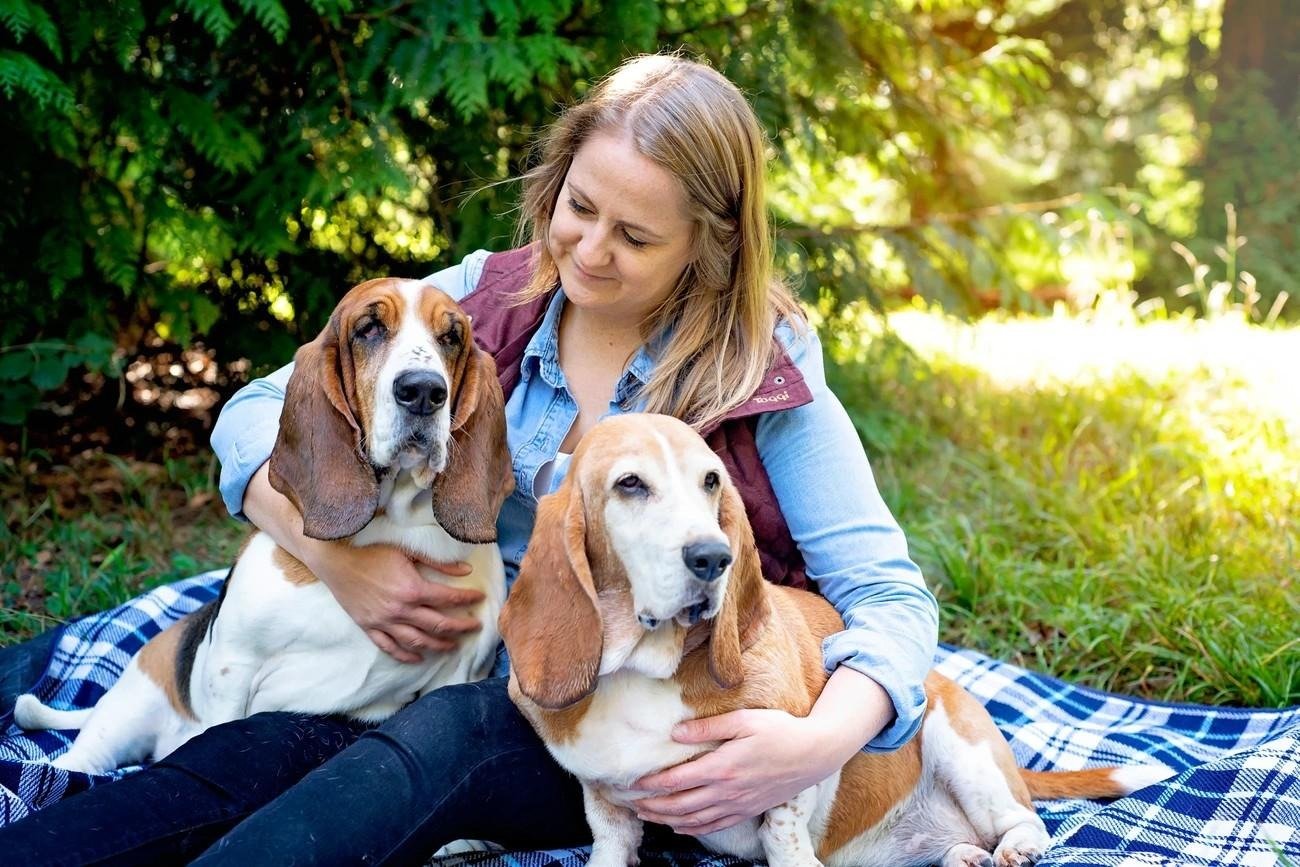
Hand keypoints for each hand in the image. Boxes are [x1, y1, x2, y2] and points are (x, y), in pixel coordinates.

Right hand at [302, 539, 482, 663]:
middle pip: (438, 624)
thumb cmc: (373, 556)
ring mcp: (385, 622)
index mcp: (413, 589)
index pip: (448, 598)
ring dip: (439, 645)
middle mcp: (401, 610)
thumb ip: (438, 564)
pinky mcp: (371, 629)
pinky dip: (406, 655)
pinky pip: (391, 648)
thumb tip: (466, 571)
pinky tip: (419, 658)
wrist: (338, 565)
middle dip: (461, 627)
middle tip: (475, 627)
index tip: (479, 598)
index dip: (467, 599)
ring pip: (418, 641)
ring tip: (453, 646)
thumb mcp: (408, 552)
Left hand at [631, 709, 845, 835]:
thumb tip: (675, 733)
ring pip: (695, 820)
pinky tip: (681, 828)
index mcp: (722, 767)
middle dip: (653, 807)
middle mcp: (727, 791)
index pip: (677, 780)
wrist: (815, 753)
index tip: (633, 783)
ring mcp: (738, 804)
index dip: (651, 784)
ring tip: (648, 817)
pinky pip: (716, 826)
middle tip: (631, 804)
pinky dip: (694, 830)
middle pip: (680, 805)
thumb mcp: (744, 720)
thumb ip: (708, 729)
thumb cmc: (780, 730)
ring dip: (668, 821)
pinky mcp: (749, 809)